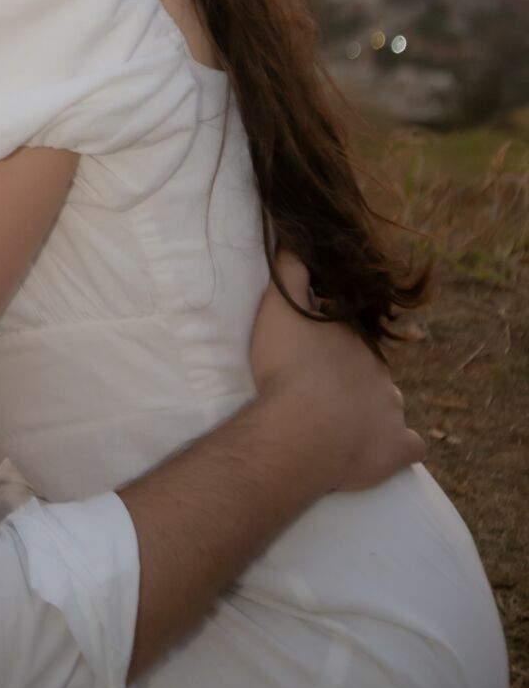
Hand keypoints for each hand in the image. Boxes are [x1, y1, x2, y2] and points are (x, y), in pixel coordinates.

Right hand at [250, 255, 424, 493]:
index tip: (312, 354)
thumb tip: (297, 240)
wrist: (303, 428)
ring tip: (339, 422)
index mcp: (355, 340)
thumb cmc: (287, 365)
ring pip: (389, 404)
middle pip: (370, 371)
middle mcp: (381, 371)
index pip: (351, 337)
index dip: (332, 344)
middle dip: (352, 378)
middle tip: (320, 391)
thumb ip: (290, 272)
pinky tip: (382, 447)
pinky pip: (408, 445)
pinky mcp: (396, 447)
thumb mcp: (279, 307)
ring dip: (371, 409)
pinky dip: (398, 446)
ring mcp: (392, 411)